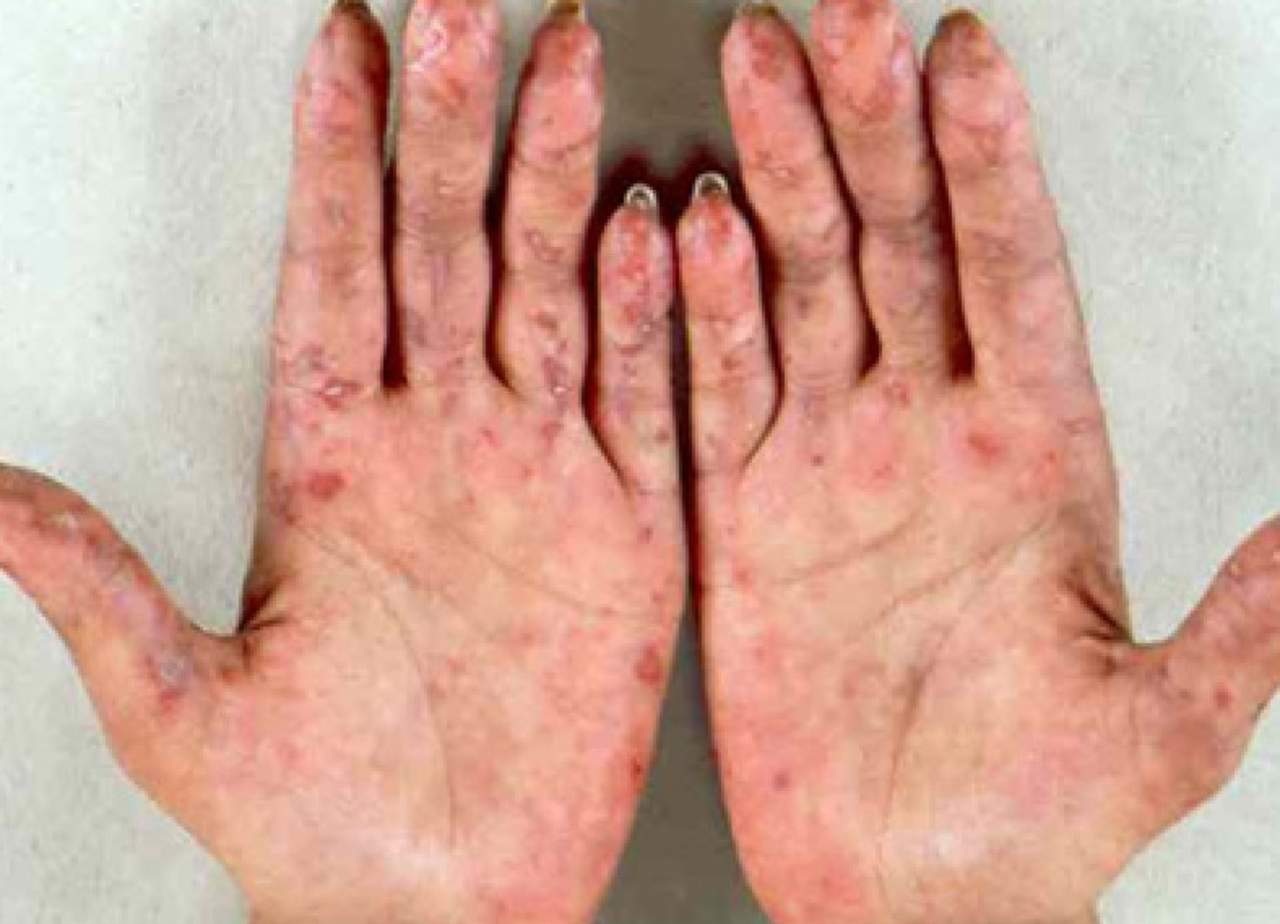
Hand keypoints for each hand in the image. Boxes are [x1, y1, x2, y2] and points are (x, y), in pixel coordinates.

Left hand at [0, 2, 683, 921]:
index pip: (336, 273)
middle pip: (447, 250)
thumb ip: (94, 587)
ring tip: (560, 70)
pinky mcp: (627, 538)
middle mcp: (441, 449)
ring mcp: (539, 480)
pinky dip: (654, 316)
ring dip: (554, 179)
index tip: (345, 44)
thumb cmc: (317, 828)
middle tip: (465, 10)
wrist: (440, 911)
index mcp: (330, 467)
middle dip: (453, 122)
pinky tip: (652, 229)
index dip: (338, 156)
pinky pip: (647, 404)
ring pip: (551, 293)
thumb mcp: (179, 706)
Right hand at [679, 3, 1279, 923]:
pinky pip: (717, 392)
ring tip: (755, 76)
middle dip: (865, 128)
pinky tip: (686, 233)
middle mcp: (926, 441)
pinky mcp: (746, 518)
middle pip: (897, 248)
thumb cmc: (1032, 825)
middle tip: (840, 23)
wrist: (909, 898)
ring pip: (799, 291)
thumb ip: (1247, 618)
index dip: (988, 162)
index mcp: (1037, 462)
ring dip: (778, 183)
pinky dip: (699, 312)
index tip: (964, 58)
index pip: (1011, 273)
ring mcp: (830, 470)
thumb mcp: (1172, 724)